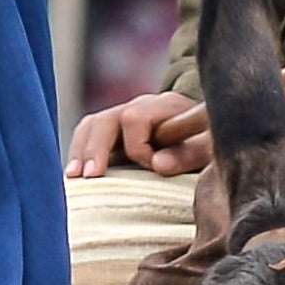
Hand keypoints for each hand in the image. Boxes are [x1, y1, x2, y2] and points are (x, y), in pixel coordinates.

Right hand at [74, 89, 215, 179]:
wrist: (208, 129)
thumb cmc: (211, 140)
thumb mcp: (212, 145)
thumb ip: (190, 153)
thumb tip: (157, 165)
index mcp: (162, 106)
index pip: (134, 118)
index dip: (139, 146)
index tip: (153, 167)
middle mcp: (138, 108)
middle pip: (104, 119)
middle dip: (95, 149)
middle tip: (90, 176)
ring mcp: (123, 119)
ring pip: (91, 126)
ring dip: (80, 152)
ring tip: (73, 178)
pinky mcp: (116, 136)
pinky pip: (88, 138)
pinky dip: (80, 155)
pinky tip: (74, 177)